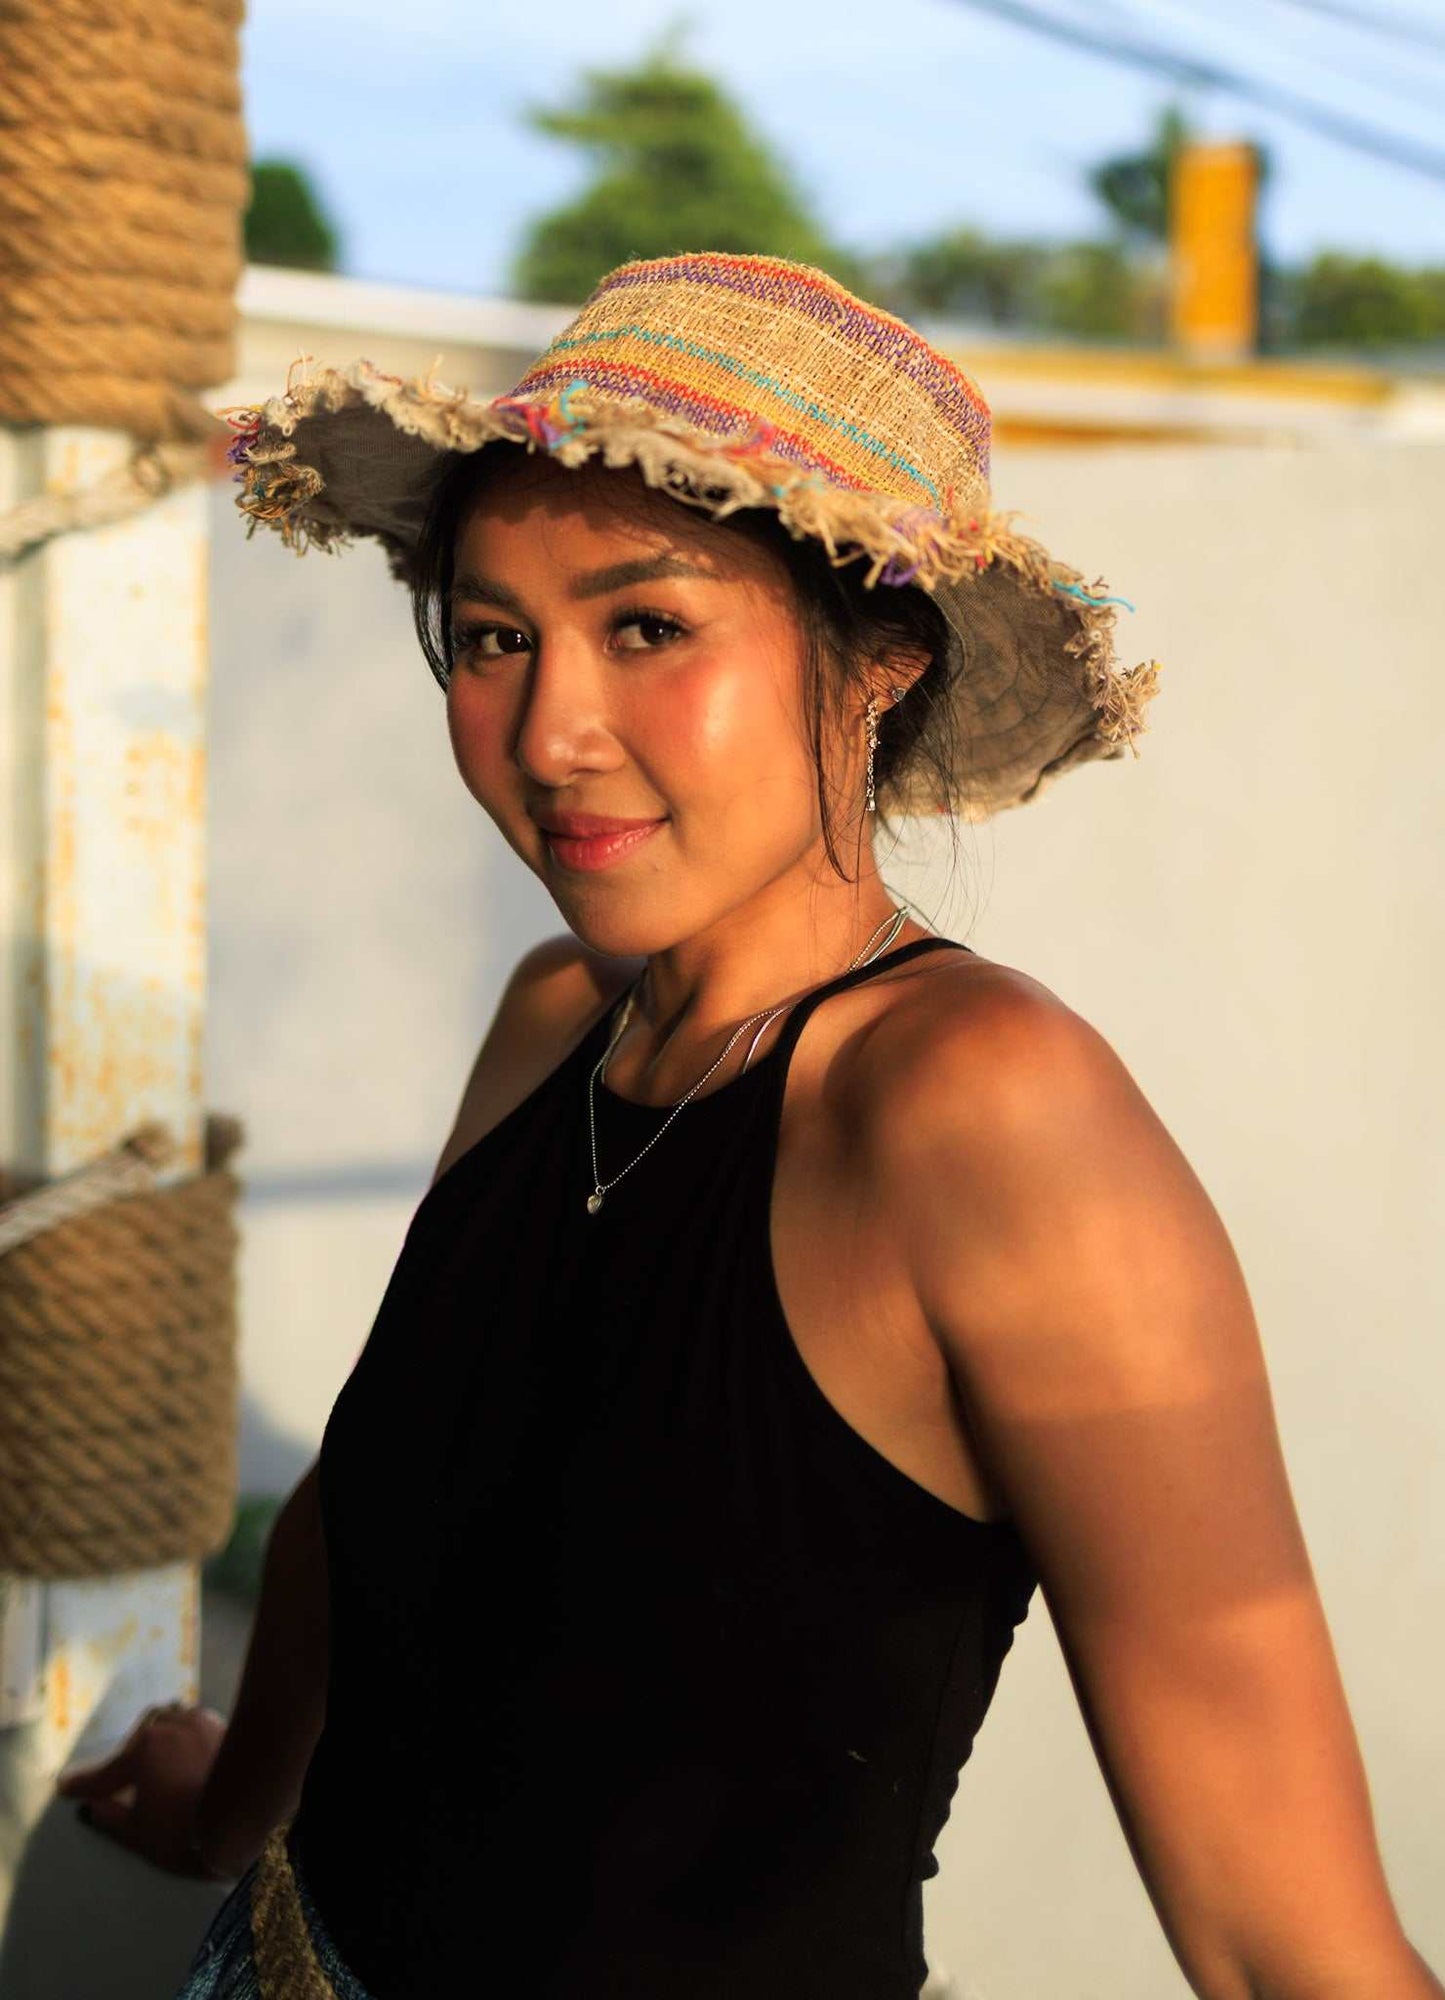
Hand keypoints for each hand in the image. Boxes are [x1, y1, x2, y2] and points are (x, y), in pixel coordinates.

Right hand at [55, 1700, 231, 1878]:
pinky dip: (183, 1736)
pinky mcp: (222, 1725)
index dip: (83, 1784)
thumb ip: (111, 1818)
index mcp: (143, 1753)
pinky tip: (186, 1754)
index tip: (66, 1786)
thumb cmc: (190, 1832)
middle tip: (126, 1781)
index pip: (104, 1774)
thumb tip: (93, 1807)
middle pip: (138, 1738)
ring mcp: (198, 1722)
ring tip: (158, 1764)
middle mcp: (169, 1728)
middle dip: (130, 1757)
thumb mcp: (140, 1835)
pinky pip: (192, 1723)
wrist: (248, 1815)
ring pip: (167, 1721)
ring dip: (158, 1739)